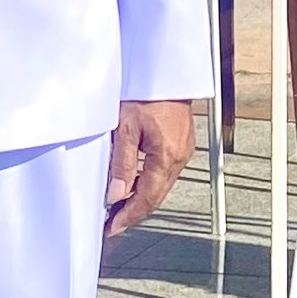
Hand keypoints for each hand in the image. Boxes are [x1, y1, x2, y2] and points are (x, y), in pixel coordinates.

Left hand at [104, 99, 195, 244]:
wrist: (165, 69)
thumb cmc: (146, 90)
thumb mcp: (125, 127)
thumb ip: (122, 164)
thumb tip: (116, 195)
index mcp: (167, 156)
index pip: (147, 199)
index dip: (129, 216)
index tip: (113, 228)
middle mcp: (180, 156)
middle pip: (157, 195)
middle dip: (134, 211)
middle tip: (113, 222)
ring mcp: (183, 149)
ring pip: (162, 184)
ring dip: (142, 196)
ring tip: (120, 204)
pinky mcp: (181, 142)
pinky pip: (166, 170)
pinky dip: (150, 181)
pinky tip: (135, 181)